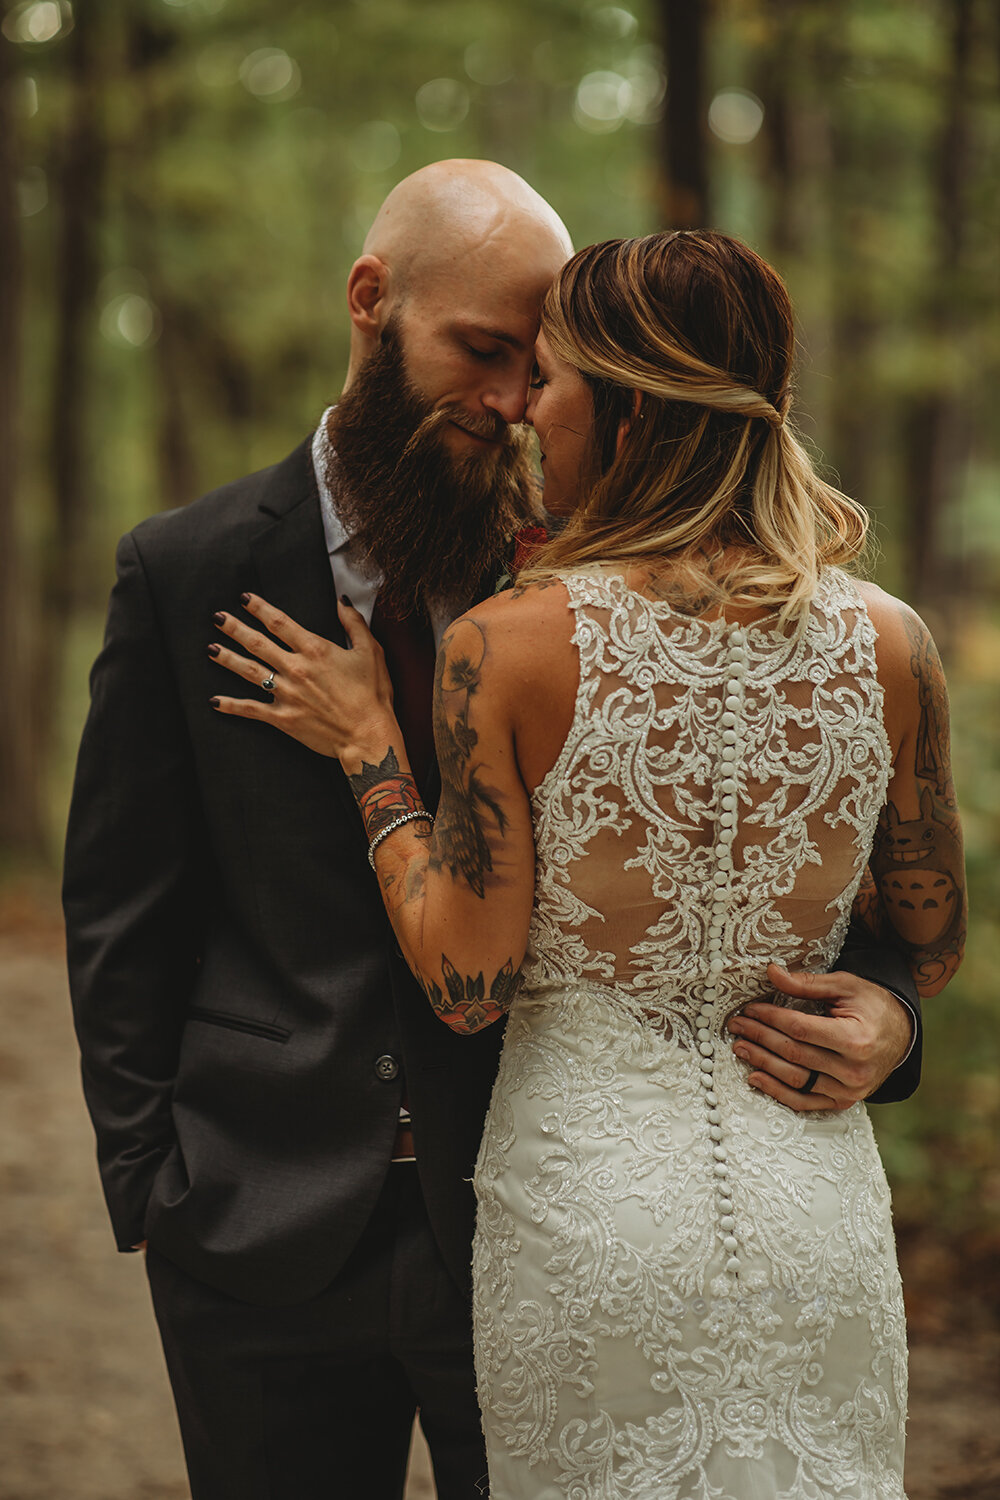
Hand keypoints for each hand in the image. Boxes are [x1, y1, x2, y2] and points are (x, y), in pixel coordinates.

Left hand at [209, 594, 396, 761]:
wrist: (368, 736)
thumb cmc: (373, 695)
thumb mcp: (371, 652)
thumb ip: (354, 623)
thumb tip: (341, 601)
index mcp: (315, 650)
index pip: (280, 622)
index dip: (259, 608)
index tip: (244, 598)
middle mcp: (296, 669)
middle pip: (257, 643)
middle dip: (235, 628)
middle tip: (217, 618)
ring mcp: (286, 694)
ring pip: (249, 671)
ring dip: (227, 659)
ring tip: (210, 649)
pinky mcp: (283, 718)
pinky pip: (251, 709)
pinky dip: (231, 705)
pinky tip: (214, 701)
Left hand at [726, 963, 913, 1111]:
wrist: (901, 1035)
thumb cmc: (871, 1005)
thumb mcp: (845, 986)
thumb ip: (807, 983)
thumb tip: (772, 972)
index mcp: (856, 1038)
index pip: (800, 1029)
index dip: (770, 1018)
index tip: (750, 1009)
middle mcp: (854, 1069)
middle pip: (794, 1054)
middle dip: (760, 1038)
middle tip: (737, 1026)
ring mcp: (849, 1090)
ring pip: (795, 1080)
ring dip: (762, 1064)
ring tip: (740, 1047)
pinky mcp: (843, 1101)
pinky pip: (805, 1102)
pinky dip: (777, 1092)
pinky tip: (756, 1077)